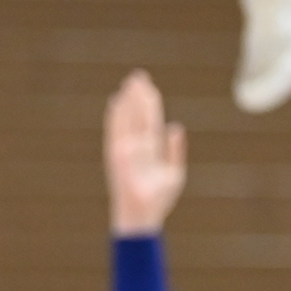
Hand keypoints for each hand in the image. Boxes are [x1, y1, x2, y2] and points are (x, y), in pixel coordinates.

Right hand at [103, 70, 186, 236]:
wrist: (144, 215)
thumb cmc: (158, 200)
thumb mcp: (173, 172)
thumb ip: (175, 150)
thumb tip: (175, 127)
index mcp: (151, 150)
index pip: (150, 120)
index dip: (150, 103)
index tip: (148, 86)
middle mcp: (137, 146)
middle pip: (139, 115)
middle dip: (139, 95)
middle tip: (139, 75)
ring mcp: (126, 149)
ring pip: (129, 118)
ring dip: (129, 100)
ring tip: (131, 82)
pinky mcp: (118, 154)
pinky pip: (116, 130)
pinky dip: (116, 116)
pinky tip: (117, 100)